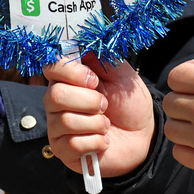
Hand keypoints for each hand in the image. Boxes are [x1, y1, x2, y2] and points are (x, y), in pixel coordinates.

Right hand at [44, 54, 153, 177]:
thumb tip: (82, 43)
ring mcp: (57, 126)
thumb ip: (102, 57)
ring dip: (96, 122)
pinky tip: (103, 140)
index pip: (51, 67)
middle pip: (55, 96)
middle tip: (105, 105)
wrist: (142, 135)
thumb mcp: (121, 74)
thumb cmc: (128, 103)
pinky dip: (96, 141)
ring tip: (106, 124)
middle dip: (89, 101)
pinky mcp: (63, 150)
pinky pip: (72, 144)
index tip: (94, 80)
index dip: (72, 73)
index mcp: (68, 78)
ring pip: (65, 121)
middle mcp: (56, 101)